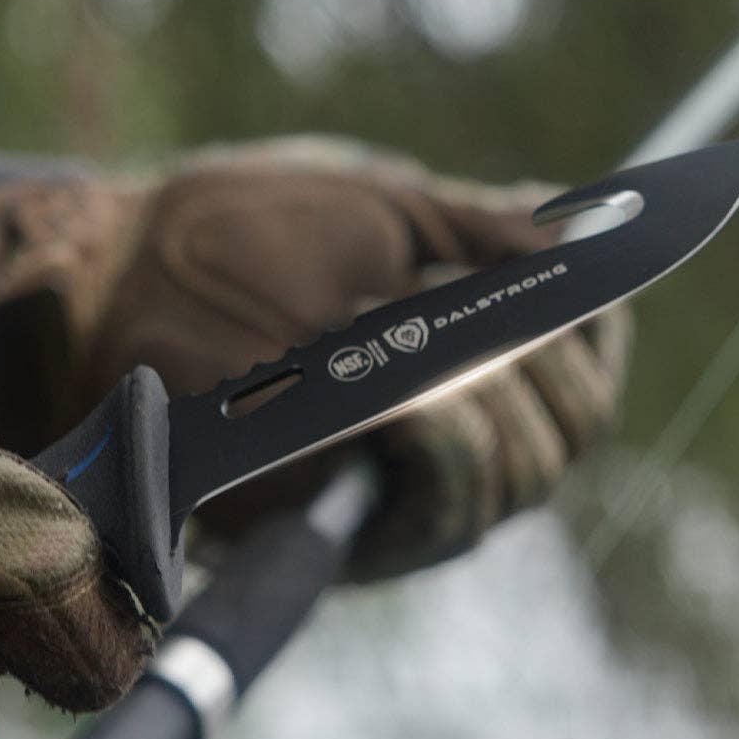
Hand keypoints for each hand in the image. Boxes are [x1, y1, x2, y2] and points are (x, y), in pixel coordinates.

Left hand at [0, 136, 630, 576]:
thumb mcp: (389, 211)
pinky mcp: (361, 528)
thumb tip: (587, 235)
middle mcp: (458, 434)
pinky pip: (455, 507)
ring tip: (418, 334)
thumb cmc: (250, 231)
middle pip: (574, 428)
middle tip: (477, 302)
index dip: (602, 333)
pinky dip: (454, 448)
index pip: (587, 373)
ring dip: (495, 390)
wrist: (137, 277)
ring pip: (529, 469)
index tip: (587, 284)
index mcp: (472, 358)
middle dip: (546, 355)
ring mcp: (412, 489)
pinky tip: (414, 406)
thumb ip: (489, 232)